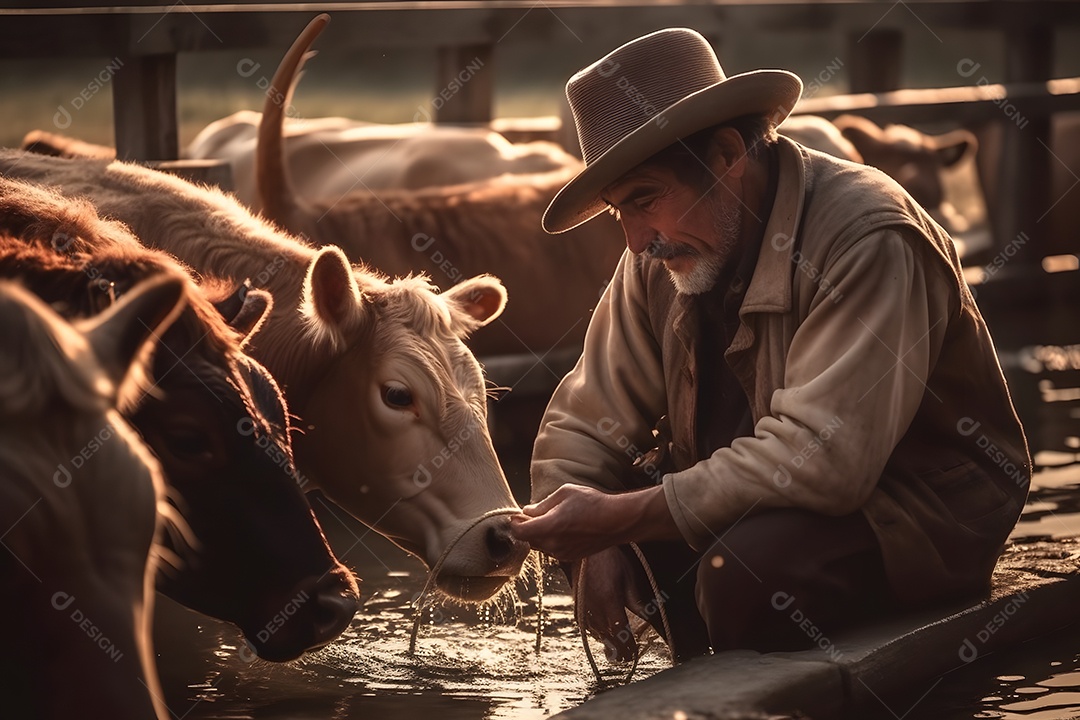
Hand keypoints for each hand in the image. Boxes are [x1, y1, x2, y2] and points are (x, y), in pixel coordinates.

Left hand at [509, 483, 680, 561]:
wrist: (616, 521)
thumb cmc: (592, 503)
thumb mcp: (564, 494)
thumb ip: (542, 504)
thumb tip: (527, 511)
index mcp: (549, 527)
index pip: (518, 531)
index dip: (514, 522)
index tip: (516, 514)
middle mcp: (553, 544)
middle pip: (528, 539)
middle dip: (526, 527)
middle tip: (532, 514)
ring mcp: (562, 553)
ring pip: (539, 545)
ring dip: (539, 534)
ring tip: (550, 518)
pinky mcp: (570, 557)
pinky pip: (552, 549)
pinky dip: (551, 540)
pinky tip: (562, 527)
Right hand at [571, 546, 653, 661]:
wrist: (583, 549)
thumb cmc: (609, 559)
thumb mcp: (627, 576)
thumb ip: (635, 600)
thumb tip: (648, 616)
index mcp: (610, 602)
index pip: (621, 632)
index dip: (628, 645)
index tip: (635, 653)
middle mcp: (595, 609)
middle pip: (609, 637)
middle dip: (620, 649)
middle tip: (628, 657)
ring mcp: (585, 608)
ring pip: (597, 634)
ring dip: (608, 642)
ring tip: (616, 650)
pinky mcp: (577, 606)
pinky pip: (587, 626)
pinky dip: (595, 633)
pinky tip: (601, 635)